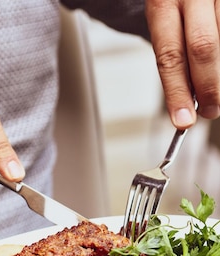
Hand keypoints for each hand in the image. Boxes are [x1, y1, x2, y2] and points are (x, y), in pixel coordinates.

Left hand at [146, 0, 219, 127]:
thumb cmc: (177, 2)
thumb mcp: (165, 23)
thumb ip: (175, 55)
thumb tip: (188, 99)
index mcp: (163, 4)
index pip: (170, 56)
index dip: (177, 93)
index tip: (183, 121)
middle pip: (203, 48)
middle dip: (208, 87)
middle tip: (210, 111)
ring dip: (219, 73)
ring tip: (216, 90)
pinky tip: (218, 70)